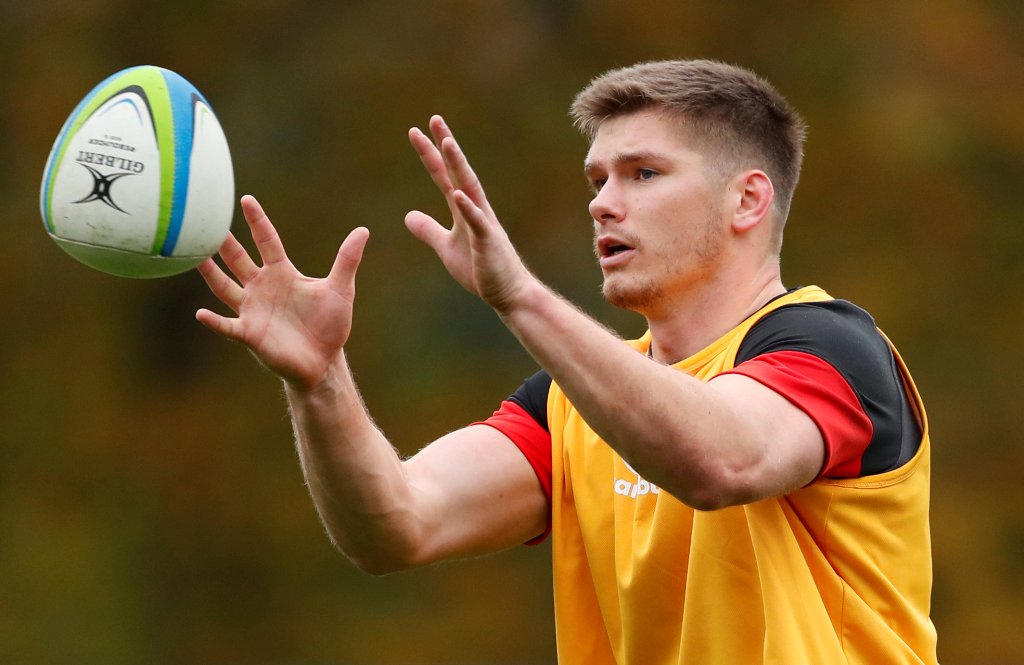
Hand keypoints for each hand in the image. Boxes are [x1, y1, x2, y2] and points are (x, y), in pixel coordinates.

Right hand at [195, 195, 369, 390]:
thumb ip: (347, 260)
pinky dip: (214, 321)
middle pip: (238, 259)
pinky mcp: (250, 334)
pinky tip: (201, 314)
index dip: (258, 221)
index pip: (267, 241)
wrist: (323, 361)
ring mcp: (253, 310)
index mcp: (282, 273)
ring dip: (210, 273)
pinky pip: (227, 325)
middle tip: (204, 221)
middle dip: (224, 242)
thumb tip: (363, 230)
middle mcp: (262, 287)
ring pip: (225, 287)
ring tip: (193, 258)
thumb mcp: (340, 289)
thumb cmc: (329, 325)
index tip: (245, 200)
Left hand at [404, 115, 534, 313]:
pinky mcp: (488, 243)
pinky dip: (468, 208)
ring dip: (459, 166)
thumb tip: (408, 216)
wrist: (508, 294)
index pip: (444, 176)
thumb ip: (429, 230)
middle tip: (434, 119)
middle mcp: (475, 209)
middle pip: (458, 172)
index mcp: (464, 209)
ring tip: (447, 143)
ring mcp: (483, 224)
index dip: (431, 154)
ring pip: (469, 188)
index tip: (417, 131)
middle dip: (446, 146)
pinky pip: (477, 222)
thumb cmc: (480, 269)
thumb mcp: (446, 247)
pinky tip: (457, 193)